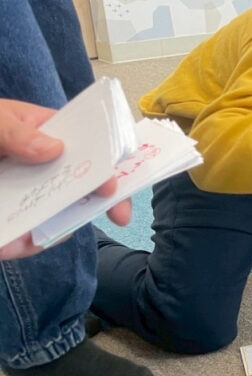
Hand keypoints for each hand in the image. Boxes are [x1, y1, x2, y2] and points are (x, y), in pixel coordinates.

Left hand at [0, 99, 130, 259]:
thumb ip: (13, 131)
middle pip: (73, 179)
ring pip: (53, 212)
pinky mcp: (5, 229)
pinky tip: (19, 242)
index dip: (102, 154)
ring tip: (56, 225)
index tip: (114, 174)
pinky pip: (23, 240)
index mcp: (25, 132)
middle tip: (118, 209)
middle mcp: (26, 166)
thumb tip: (54, 148)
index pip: (75, 138)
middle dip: (96, 194)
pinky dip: (26, 244)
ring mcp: (14, 197)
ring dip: (62, 221)